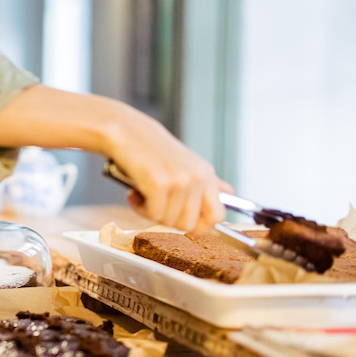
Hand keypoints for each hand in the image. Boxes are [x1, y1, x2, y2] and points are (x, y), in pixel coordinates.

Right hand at [108, 111, 227, 233]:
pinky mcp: (159, 184)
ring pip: (168, 221)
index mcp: (206, 174)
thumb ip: (208, 181)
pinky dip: (138, 208)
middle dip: (169, 221)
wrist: (126, 130)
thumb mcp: (187, 162)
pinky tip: (134, 193)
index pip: (217, 216)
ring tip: (143, 194)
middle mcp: (197, 178)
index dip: (199, 226)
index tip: (180, 220)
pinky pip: (152, 214)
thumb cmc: (152, 148)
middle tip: (156, 205)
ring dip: (150, 213)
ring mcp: (179, 181)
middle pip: (189, 225)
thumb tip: (230, 193)